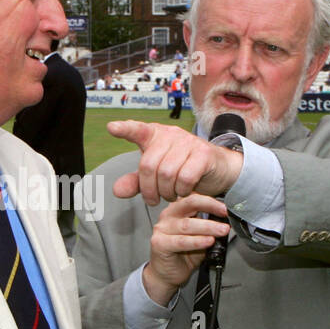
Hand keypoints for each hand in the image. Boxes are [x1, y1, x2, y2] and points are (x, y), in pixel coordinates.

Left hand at [108, 120, 243, 204]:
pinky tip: (184, 191)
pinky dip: (182, 190)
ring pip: (167, 174)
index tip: (112, 128)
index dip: (125, 129)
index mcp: (155, 135)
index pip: (137, 130)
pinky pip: (185, 178)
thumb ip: (136, 182)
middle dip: (149, 189)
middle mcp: (170, 134)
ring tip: (171, 195)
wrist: (217, 168)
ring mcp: (188, 142)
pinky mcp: (203, 153)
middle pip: (149, 165)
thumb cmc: (182, 168)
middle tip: (154, 200)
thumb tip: (117, 191)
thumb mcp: (156, 176)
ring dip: (167, 192)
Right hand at [141, 194, 229, 304]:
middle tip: (225, 214)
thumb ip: (208, 228)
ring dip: (208, 227)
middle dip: (210, 207)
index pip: (194, 197)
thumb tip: (226, 222)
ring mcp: (162, 229)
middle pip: (190, 204)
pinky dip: (197, 241)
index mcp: (177, 209)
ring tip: (222, 230)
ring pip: (188, 224)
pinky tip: (208, 241)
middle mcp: (168, 216)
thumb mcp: (200, 237)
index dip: (211, 200)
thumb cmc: (182, 255)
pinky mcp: (159, 243)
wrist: (166, 275)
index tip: (226, 207)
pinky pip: (181, 241)